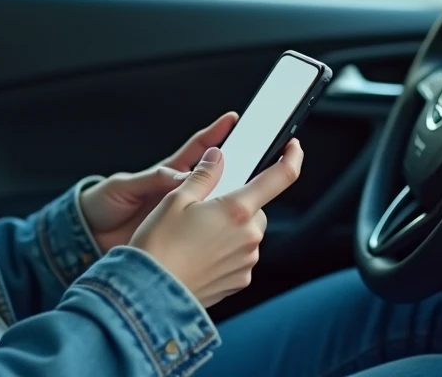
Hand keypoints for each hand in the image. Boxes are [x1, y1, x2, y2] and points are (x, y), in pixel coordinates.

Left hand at [80, 113, 237, 252]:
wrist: (88, 238)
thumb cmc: (104, 204)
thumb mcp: (125, 187)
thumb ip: (152, 180)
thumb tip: (182, 178)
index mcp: (167, 173)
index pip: (197, 149)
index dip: (216, 133)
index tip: (233, 118)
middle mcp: (179, 192)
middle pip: (215, 179)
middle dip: (237, 171)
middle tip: (259, 163)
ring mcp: (182, 216)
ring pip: (214, 208)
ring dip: (229, 206)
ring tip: (251, 204)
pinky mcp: (180, 238)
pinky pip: (204, 235)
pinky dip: (217, 235)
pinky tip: (231, 237)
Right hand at [130, 139, 303, 306]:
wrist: (149, 294)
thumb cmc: (159, 245)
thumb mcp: (175, 199)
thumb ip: (203, 175)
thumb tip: (217, 157)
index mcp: (237, 209)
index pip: (280, 177)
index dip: (292, 157)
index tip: (293, 148)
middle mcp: (249, 236)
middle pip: (256, 208)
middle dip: (237, 202)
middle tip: (205, 207)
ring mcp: (246, 261)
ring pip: (247, 233)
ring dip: (231, 228)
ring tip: (195, 235)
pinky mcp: (239, 281)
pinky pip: (240, 257)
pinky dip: (226, 250)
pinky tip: (199, 253)